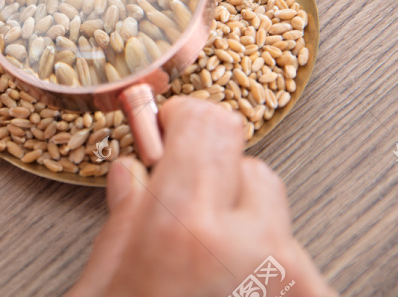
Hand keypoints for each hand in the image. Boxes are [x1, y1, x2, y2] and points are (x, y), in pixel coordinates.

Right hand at [67, 98, 335, 296]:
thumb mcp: (104, 279)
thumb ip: (125, 215)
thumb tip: (135, 174)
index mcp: (184, 223)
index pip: (210, 124)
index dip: (187, 118)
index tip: (173, 125)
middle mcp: (249, 244)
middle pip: (245, 161)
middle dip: (212, 175)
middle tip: (182, 203)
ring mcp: (288, 279)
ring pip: (273, 208)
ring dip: (242, 219)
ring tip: (207, 260)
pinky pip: (294, 257)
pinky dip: (267, 264)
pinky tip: (233, 290)